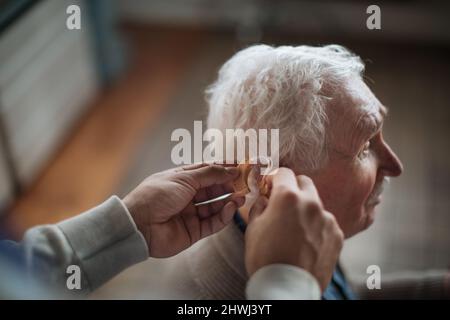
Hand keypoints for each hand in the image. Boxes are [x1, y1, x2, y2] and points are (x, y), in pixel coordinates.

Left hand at [123, 163, 244, 256]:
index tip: (241, 167)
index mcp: (182, 179)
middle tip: (245, 183)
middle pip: (214, 189)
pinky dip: (223, 216)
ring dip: (229, 201)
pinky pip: (213, 223)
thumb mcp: (184, 177)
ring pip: (215, 206)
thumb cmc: (157, 194)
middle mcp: (187, 196)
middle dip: (229, 185)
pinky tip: (230, 208)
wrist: (139, 224)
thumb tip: (231, 169)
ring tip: (241, 197)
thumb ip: (210, 174)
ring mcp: (191, 214)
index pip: (207, 171)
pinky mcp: (194, 231)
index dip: (224, 169)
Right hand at [244, 168, 343, 290]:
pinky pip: (325, 223)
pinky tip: (306, 242)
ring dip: (306, 210)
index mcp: (288, 197)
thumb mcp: (252, 228)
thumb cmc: (265, 259)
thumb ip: (259, 207)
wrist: (287, 288)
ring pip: (316, 204)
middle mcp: (311, 203)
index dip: (275, 178)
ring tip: (295, 230)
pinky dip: (317, 227)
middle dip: (294, 188)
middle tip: (284, 203)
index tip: (271, 186)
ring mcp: (327, 219)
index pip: (284, 172)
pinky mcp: (337, 234)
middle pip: (304, 182)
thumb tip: (264, 199)